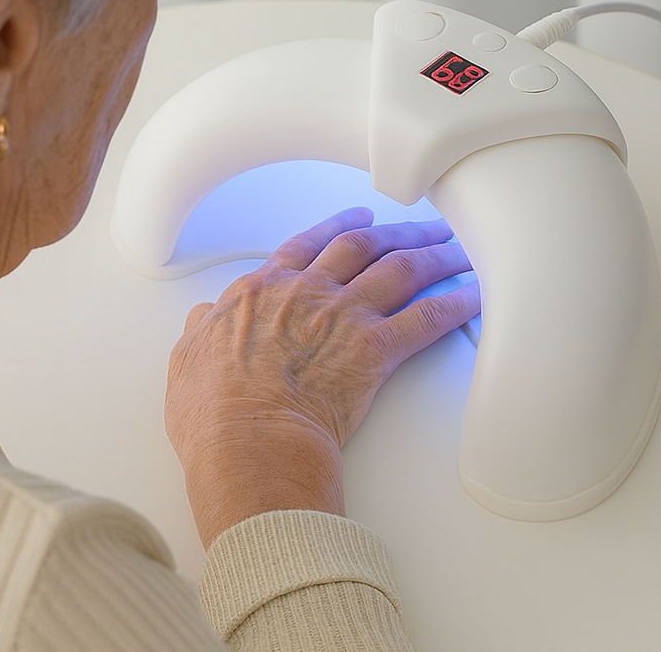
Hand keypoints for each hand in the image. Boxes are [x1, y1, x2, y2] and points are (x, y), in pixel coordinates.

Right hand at [164, 207, 479, 548]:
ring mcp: (343, 315)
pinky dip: (455, 304)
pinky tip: (474, 295)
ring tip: (456, 250)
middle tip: (421, 227)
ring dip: (432, 256)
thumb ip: (199, 331)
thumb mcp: (186, 361)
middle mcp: (307, 292)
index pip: (306, 246)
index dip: (335, 227)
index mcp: (263, 291)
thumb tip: (201, 318)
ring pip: (399, 269)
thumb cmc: (213, 411)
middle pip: (361, 246)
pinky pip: (426, 317)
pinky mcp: (375, 349)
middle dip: (395, 232)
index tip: (356, 220)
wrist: (247, 440)